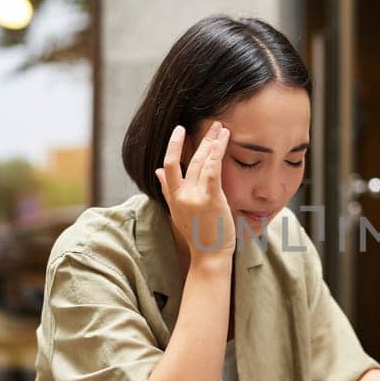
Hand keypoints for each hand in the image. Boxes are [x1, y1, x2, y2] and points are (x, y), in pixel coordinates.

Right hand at [155, 122, 235, 260]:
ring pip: (201, 163)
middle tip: (214, 123)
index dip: (173, 145)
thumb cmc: (198, 235)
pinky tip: (220, 143)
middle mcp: (181, 194)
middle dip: (202, 140)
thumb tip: (156, 171)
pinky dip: (216, 156)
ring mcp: (194, 197)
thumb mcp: (177, 211)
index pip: (169, 165)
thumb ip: (168, 189)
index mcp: (174, 196)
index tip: (179, 130)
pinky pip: (211, 172)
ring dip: (213, 143)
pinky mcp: (210, 200)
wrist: (208, 256)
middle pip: (189, 160)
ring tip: (223, 129)